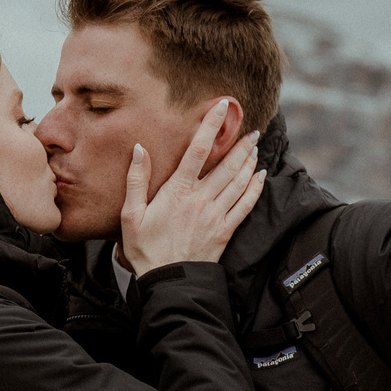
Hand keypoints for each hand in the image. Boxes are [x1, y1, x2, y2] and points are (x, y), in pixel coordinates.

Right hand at [119, 102, 266, 274]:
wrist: (169, 282)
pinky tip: (260, 176)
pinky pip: (246, 205)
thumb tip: (139, 149)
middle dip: (241, 144)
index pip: (198, 150)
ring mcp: (216, 215)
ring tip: (256, 147)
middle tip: (252, 129)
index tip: (222, 107)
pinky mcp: (225, 231)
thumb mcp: (130, 215)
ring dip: (249, 161)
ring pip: (239, 182)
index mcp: (177, 191)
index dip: (211, 126)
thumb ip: (136, 180)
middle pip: (227, 164)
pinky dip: (255, 188)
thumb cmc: (145, 249)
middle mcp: (201, 199)